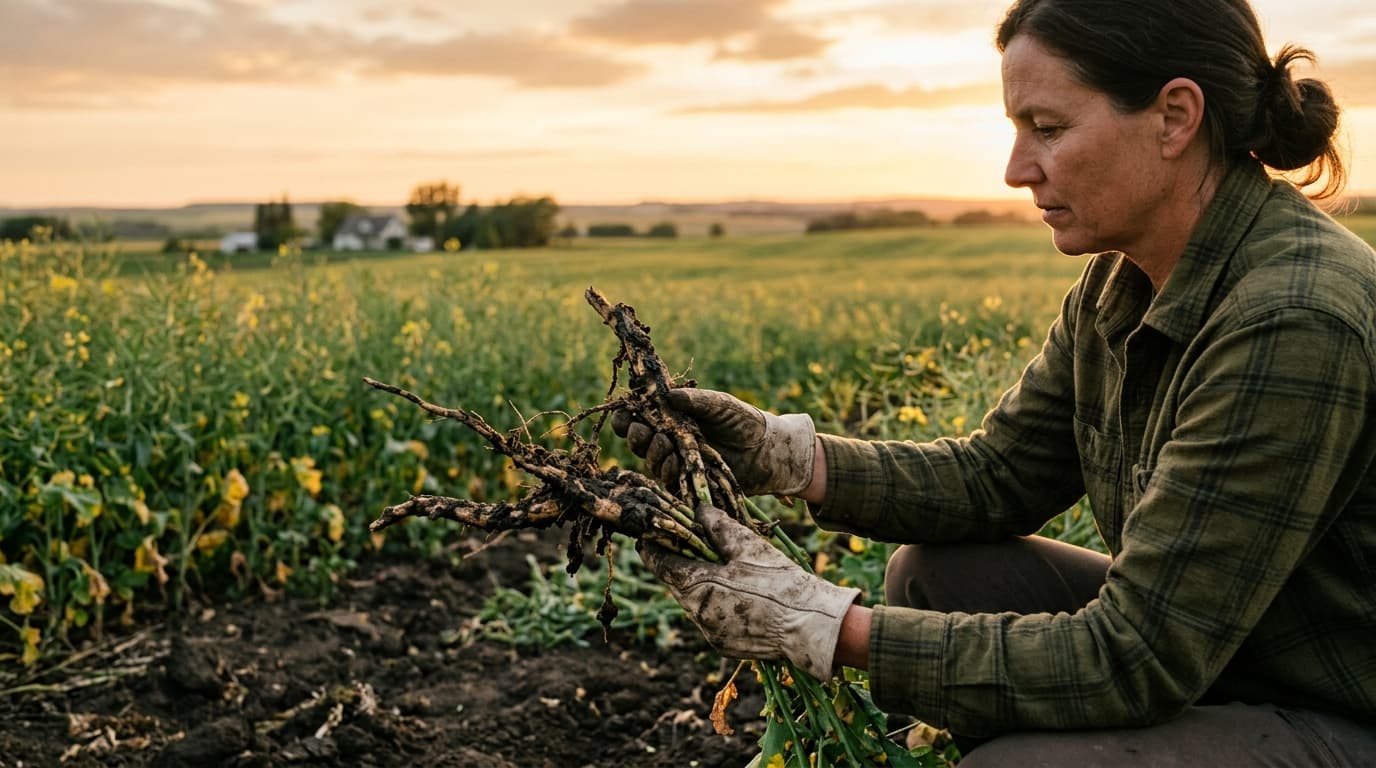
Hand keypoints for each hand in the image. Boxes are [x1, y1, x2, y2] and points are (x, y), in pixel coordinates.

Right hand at [612, 388, 815, 495]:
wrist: (768, 450)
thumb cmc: (744, 421)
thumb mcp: (720, 404)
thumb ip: (696, 400)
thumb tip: (668, 395)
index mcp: (673, 415)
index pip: (639, 416)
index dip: (628, 416)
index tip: (628, 414)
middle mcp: (670, 438)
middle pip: (638, 439)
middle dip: (637, 436)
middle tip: (648, 431)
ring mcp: (678, 460)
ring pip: (649, 459)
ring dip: (652, 453)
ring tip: (666, 445)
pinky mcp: (687, 480)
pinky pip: (666, 479)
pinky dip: (666, 471)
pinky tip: (674, 464)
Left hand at [639, 503, 859, 679]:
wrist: (810, 626)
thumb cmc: (779, 581)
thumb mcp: (748, 545)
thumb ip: (717, 525)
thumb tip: (696, 509)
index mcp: (697, 586)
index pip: (660, 564)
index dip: (653, 546)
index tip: (650, 534)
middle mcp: (696, 614)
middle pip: (675, 584)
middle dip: (679, 564)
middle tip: (688, 544)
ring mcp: (709, 633)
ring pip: (692, 602)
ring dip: (699, 585)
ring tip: (719, 567)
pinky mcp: (723, 645)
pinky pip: (709, 619)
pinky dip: (715, 604)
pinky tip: (736, 594)